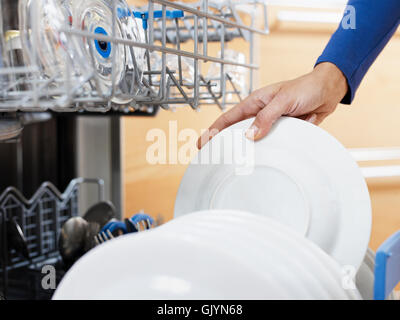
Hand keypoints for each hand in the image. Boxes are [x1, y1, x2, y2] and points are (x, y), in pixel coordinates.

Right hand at [197, 62, 347, 148]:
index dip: (212, 131)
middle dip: (225, 144)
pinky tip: (262, 162)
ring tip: (236, 166)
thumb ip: (266, 117)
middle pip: (237, 132)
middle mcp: (260, 114)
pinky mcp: (283, 132)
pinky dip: (266, 152)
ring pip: (254, 140)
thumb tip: (249, 136)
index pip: (227, 118)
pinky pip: (271, 144)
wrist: (329, 90)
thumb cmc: (306, 88)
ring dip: (246, 151)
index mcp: (255, 103)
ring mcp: (271, 124)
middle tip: (215, 160)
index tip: (201, 144)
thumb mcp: (283, 100)